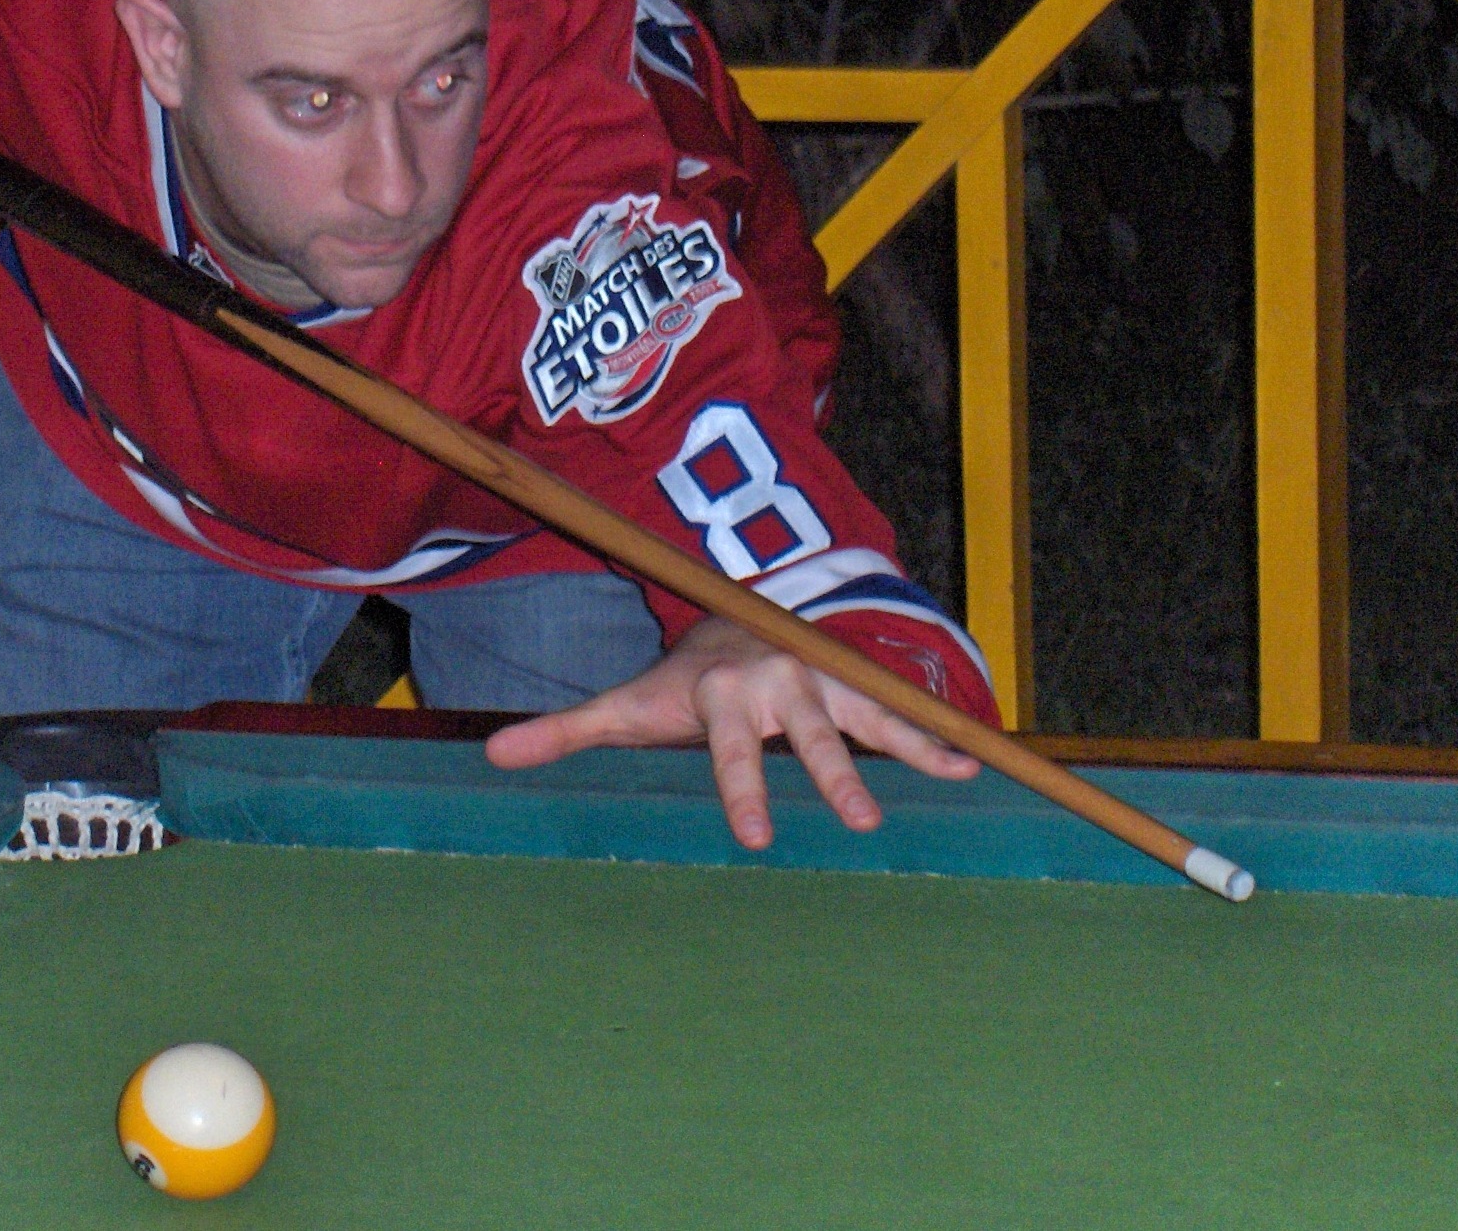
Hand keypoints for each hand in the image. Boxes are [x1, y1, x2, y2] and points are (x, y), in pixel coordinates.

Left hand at [485, 616, 979, 849]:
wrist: (733, 619)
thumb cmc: (677, 682)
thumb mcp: (625, 703)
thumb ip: (565, 729)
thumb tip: (491, 751)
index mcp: (720, 694)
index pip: (731, 750)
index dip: (743, 790)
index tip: (756, 838)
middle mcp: (777, 683)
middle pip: (810, 734)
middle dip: (836, 775)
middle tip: (863, 823)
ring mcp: (820, 679)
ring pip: (866, 714)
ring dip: (906, 743)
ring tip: (946, 774)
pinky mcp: (851, 685)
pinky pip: (896, 710)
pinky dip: (931, 734)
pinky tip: (966, 764)